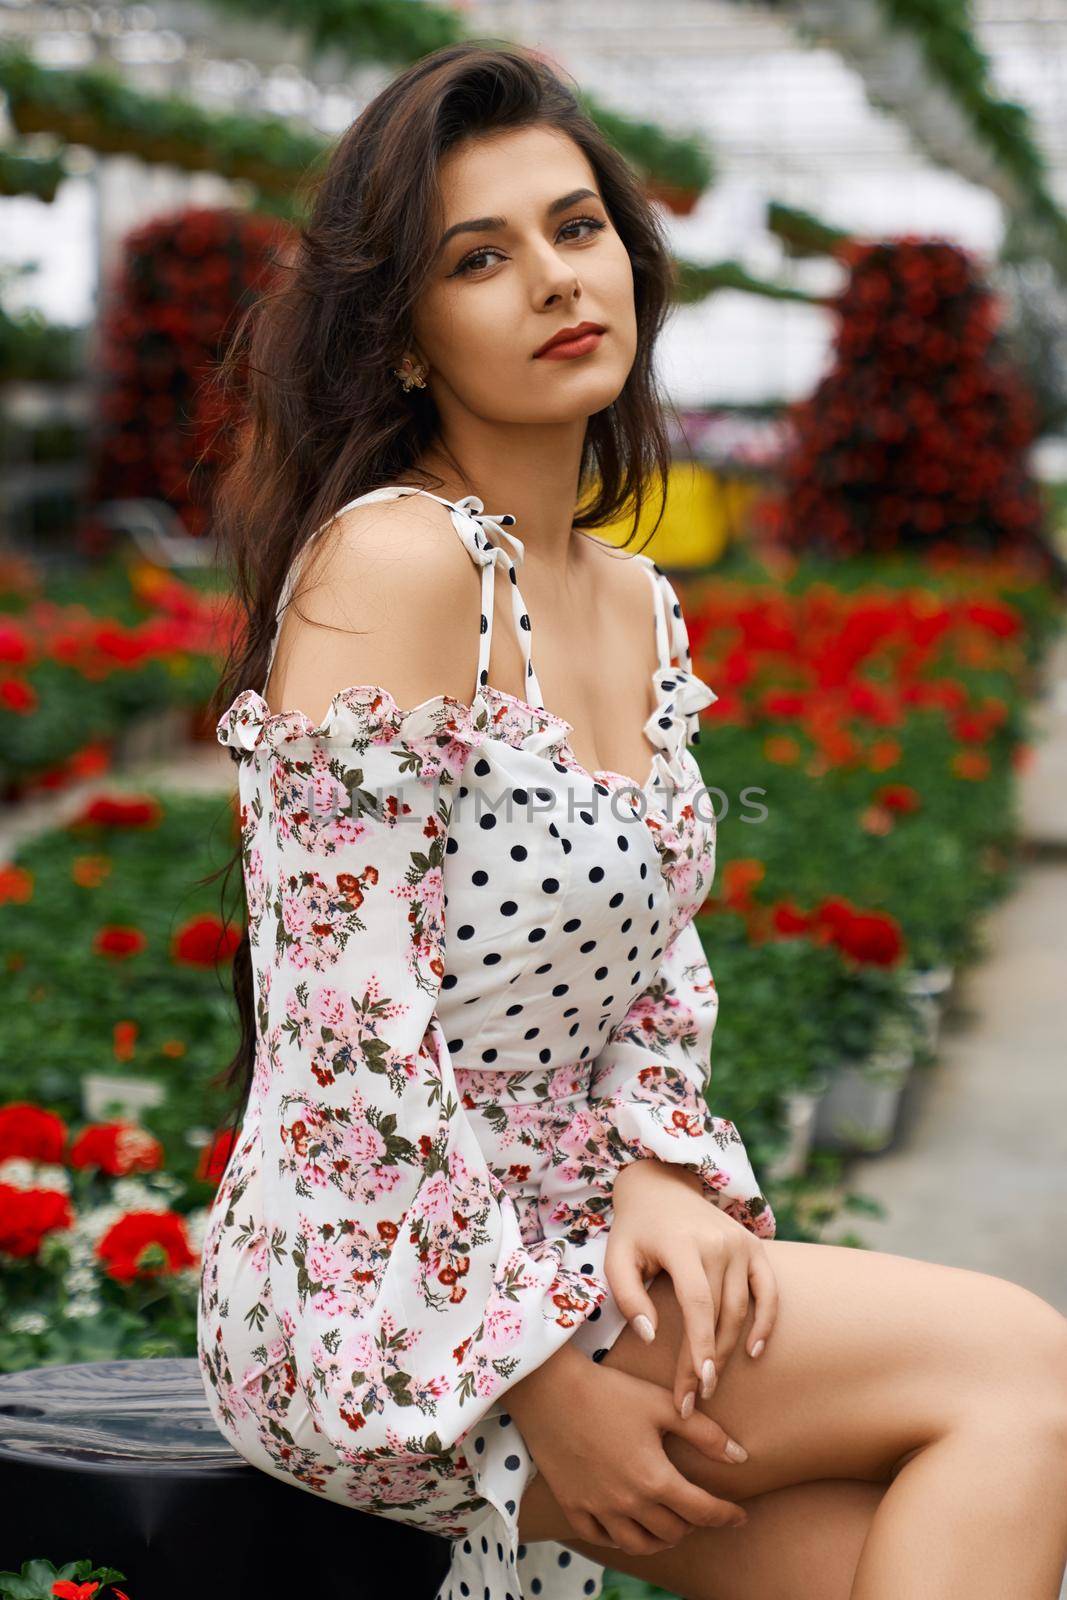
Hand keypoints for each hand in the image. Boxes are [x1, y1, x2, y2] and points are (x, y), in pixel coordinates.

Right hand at [506, 1341, 749, 1555]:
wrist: (550, 1389)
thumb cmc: (609, 1391)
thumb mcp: (661, 1404)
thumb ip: (704, 1433)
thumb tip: (740, 1458)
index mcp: (654, 1478)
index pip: (702, 1511)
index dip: (726, 1515)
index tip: (740, 1515)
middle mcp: (628, 1502)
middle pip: (673, 1531)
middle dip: (694, 1524)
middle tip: (701, 1510)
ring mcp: (598, 1508)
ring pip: (639, 1545)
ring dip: (662, 1540)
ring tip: (671, 1526)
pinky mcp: (573, 1506)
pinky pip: (602, 1539)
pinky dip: (621, 1540)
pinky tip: (629, 1527)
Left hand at [607, 1158, 778, 1416]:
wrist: (661, 1185)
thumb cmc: (635, 1230)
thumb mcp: (617, 1258)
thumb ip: (629, 1297)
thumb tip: (651, 1337)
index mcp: (683, 1244)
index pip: (697, 1305)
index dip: (697, 1349)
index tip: (692, 1388)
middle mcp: (718, 1243)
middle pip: (720, 1315)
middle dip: (707, 1362)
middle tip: (693, 1398)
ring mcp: (740, 1244)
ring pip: (741, 1309)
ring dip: (729, 1351)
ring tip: (711, 1383)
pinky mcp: (755, 1247)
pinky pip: (768, 1291)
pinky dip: (766, 1322)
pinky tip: (754, 1351)